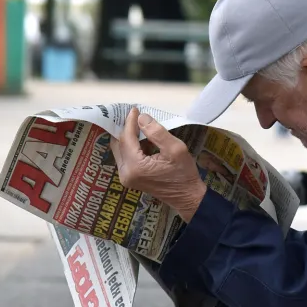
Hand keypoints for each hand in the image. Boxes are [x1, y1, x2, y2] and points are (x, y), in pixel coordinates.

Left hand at [110, 107, 207, 221]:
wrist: (187, 197)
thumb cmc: (184, 173)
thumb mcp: (175, 149)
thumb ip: (157, 132)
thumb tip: (142, 118)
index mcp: (135, 166)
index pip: (126, 138)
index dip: (130, 122)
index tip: (135, 109)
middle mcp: (126, 173)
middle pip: (118, 144)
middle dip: (125, 128)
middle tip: (132, 114)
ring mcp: (126, 177)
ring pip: (120, 150)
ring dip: (127, 137)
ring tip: (136, 124)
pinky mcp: (130, 179)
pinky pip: (125, 157)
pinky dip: (130, 146)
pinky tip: (140, 138)